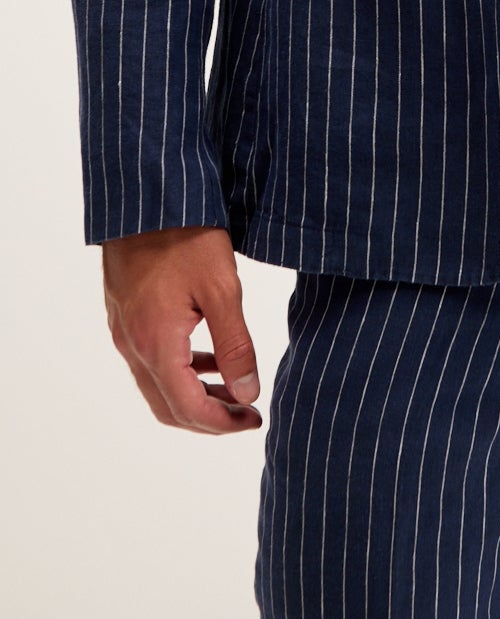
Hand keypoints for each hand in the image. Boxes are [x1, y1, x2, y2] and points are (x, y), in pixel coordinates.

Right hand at [101, 224, 262, 433]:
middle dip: (209, 418)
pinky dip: (180, 370)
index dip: (223, 423)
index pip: (188, 409)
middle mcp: (132, 345)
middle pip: (167, 407)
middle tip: (247, 413)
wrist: (145, 195)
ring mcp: (124, 330)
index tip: (255, 419)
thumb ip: (235, 345)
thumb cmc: (186, 234)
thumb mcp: (222, 287)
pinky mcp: (125, 314)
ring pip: (157, 385)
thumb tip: (248, 394)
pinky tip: (208, 356)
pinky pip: (150, 360)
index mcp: (156, 344)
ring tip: (235, 386)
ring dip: (194, 395)